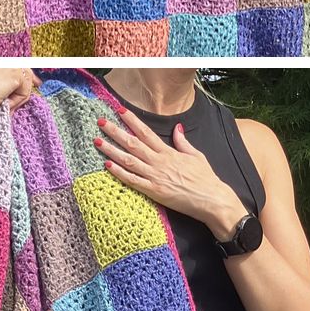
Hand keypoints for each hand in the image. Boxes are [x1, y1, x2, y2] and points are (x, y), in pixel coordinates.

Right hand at [0, 66, 39, 123]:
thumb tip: (13, 89)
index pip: (14, 65)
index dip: (25, 75)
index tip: (34, 82)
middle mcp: (0, 60)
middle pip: (24, 69)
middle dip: (30, 82)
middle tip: (30, 92)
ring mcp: (8, 66)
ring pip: (26, 82)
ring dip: (19, 97)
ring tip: (6, 106)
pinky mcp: (14, 75)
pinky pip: (25, 91)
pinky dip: (17, 101)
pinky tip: (5, 105)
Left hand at [94, 107, 245, 239]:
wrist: (212, 200)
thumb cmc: (206, 179)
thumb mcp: (196, 155)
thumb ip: (183, 142)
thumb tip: (177, 128)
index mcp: (169, 152)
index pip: (146, 132)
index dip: (132, 120)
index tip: (119, 110)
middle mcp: (160, 162)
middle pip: (133, 143)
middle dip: (115, 131)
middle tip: (101, 122)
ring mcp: (155, 176)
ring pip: (129, 160)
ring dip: (111, 150)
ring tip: (97, 141)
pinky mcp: (154, 191)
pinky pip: (132, 180)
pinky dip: (119, 172)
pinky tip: (107, 165)